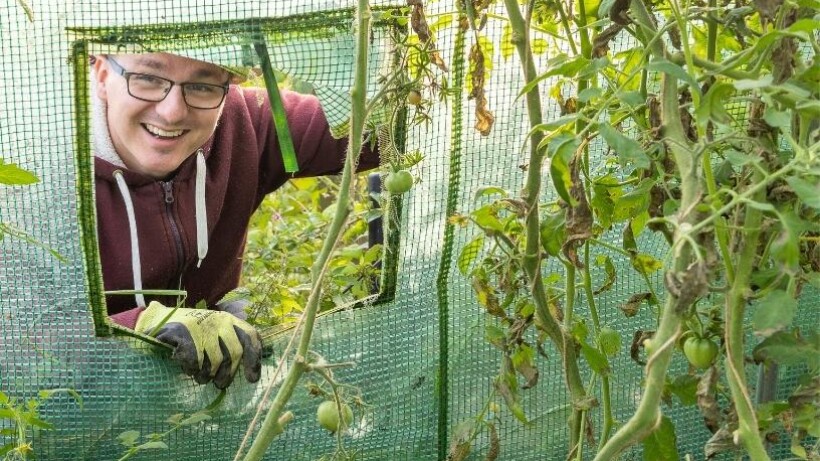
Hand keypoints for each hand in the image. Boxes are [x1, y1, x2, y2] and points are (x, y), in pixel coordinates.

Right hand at [135, 301, 261, 388]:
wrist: (160, 320)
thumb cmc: (193, 332)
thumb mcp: (215, 332)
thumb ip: (231, 345)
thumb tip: (251, 372)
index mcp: (229, 320)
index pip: (250, 337)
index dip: (254, 359)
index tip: (252, 379)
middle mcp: (219, 321)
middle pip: (234, 354)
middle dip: (228, 374)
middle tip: (221, 384)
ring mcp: (202, 327)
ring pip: (215, 361)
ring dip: (208, 375)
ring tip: (201, 377)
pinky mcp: (184, 334)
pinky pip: (195, 362)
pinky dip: (192, 370)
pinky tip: (188, 368)